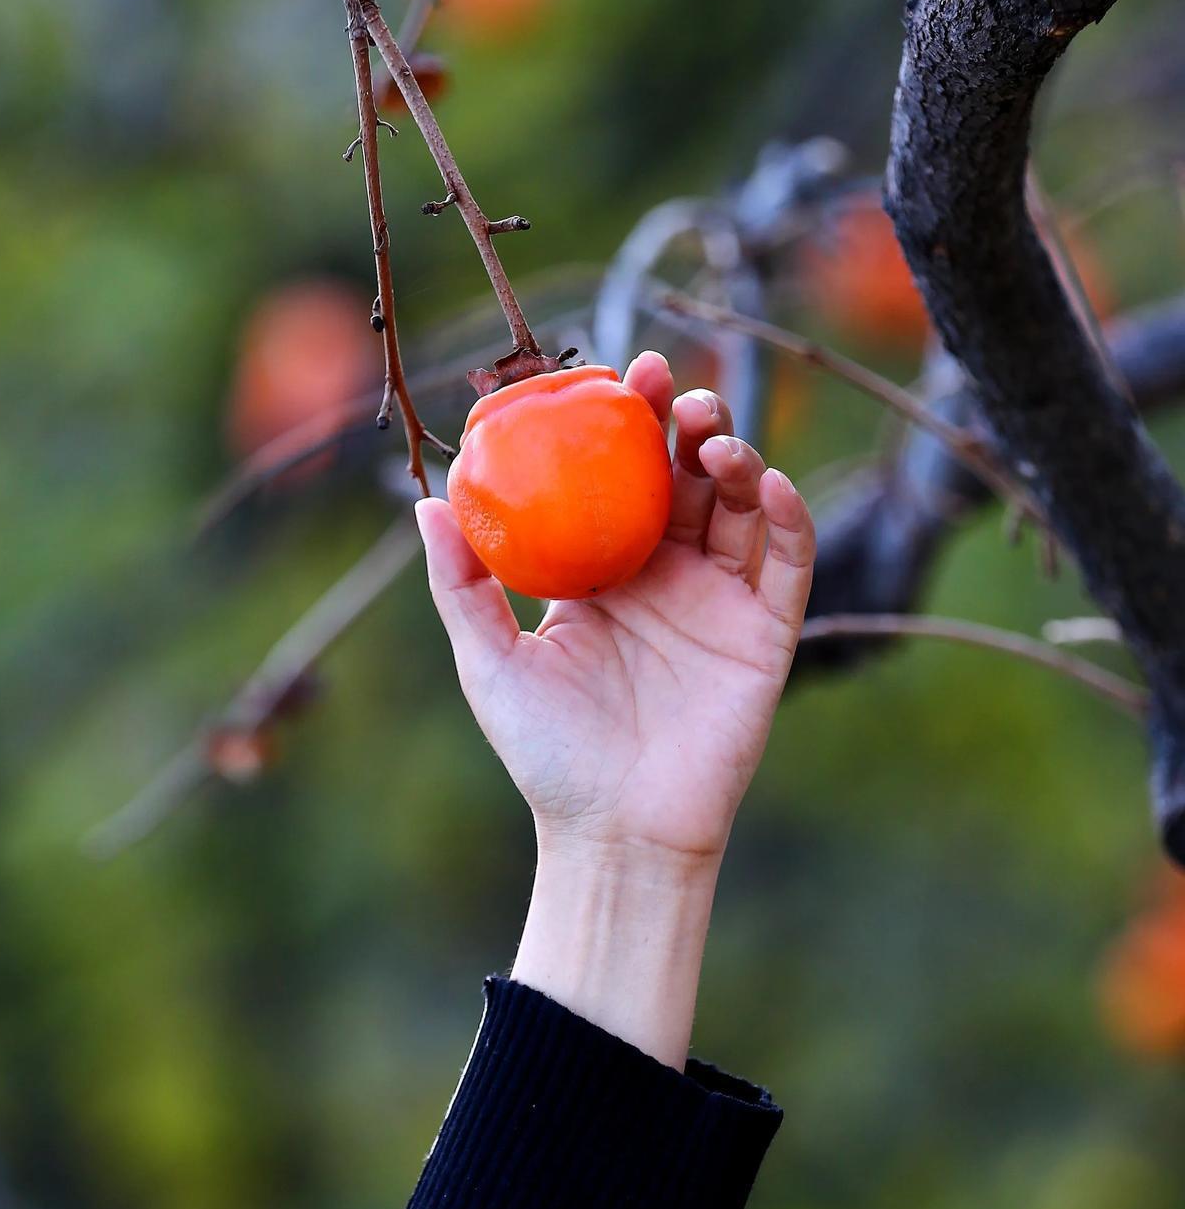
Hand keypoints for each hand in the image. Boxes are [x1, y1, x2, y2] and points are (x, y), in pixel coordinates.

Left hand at [416, 351, 815, 869]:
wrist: (614, 832)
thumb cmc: (547, 754)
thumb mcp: (490, 663)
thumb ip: (463, 586)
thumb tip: (422, 503)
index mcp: (603, 569)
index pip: (618, 475)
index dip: (623, 422)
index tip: (615, 375)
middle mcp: (665, 573)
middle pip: (686, 474)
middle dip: (686, 420)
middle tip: (672, 390)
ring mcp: (720, 599)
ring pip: (740, 504)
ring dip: (736, 456)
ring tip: (713, 438)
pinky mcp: (766, 633)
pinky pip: (785, 563)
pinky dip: (785, 517)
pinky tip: (765, 486)